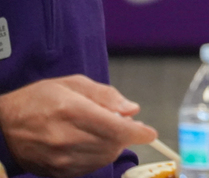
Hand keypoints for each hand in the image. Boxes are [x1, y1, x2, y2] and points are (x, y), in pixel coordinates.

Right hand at [0, 75, 156, 177]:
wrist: (3, 125)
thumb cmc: (38, 99)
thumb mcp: (72, 84)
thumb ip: (106, 95)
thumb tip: (132, 110)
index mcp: (72, 111)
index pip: (117, 129)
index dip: (139, 132)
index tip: (149, 132)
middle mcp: (67, 138)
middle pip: (113, 144)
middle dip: (125, 135)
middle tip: (120, 123)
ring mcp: (60, 159)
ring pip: (104, 158)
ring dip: (112, 146)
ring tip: (102, 131)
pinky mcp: (56, 172)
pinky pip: (89, 168)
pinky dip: (97, 156)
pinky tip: (90, 143)